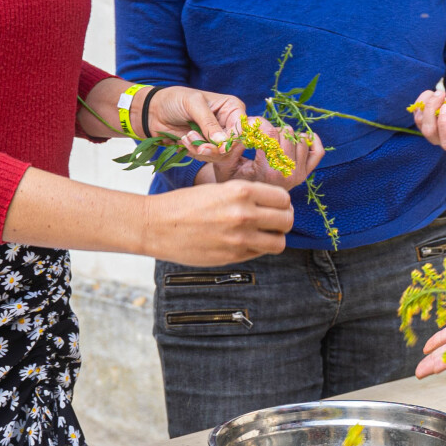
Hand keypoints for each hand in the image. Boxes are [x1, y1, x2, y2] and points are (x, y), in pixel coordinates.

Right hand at [139, 179, 292, 265]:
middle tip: (273, 221)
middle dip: (283, 220)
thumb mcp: (219, 188)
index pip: (283, 198)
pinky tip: (244, 242)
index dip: (281, 203)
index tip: (276, 206)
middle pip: (287, 220)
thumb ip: (246, 196)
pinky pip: (260, 253)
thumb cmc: (185, 204)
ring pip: (279, 242)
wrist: (158, 225)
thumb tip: (272, 205)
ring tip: (263, 234)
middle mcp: (244, 214)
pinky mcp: (233, 257)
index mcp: (241, 191)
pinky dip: (258, 249)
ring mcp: (240, 238)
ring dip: (275, 238)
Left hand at [143, 85, 248, 171]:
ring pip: (220, 155)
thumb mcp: (193, 104)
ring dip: (201, 149)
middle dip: (215, 149)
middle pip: (233, 146)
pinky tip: (185, 140)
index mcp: (231, 108)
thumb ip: (208, 122)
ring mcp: (217, 137)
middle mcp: (228, 123)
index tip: (219, 146)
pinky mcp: (206, 146)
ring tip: (187, 136)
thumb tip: (222, 141)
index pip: (242, 129)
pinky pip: (207, 157)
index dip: (232, 140)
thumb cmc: (174, 99)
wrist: (153, 111)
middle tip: (200, 147)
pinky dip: (195, 151)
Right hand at [194, 120, 325, 188]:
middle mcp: (286, 173)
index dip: (258, 124)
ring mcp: (298, 174)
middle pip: (286, 133)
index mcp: (267, 170)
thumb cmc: (232, 182)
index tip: (249, 127)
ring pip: (299, 139)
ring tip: (272, 142)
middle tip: (260, 138)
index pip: (270, 133)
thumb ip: (231, 145)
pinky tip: (298, 137)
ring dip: (285, 135)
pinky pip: (317, 152)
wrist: (245, 204)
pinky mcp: (304, 175)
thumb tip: (244, 125)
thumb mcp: (225, 164)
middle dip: (271, 130)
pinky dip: (310, 140)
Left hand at [409, 80, 445, 151]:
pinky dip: (422, 101)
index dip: (444, 124)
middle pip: (430, 132)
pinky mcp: (429, 123)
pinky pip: (417, 114)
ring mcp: (437, 133)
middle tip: (442, 93)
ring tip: (441, 93)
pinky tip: (433, 94)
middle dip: (431, 109)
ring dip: (427, 104)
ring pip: (421, 122)